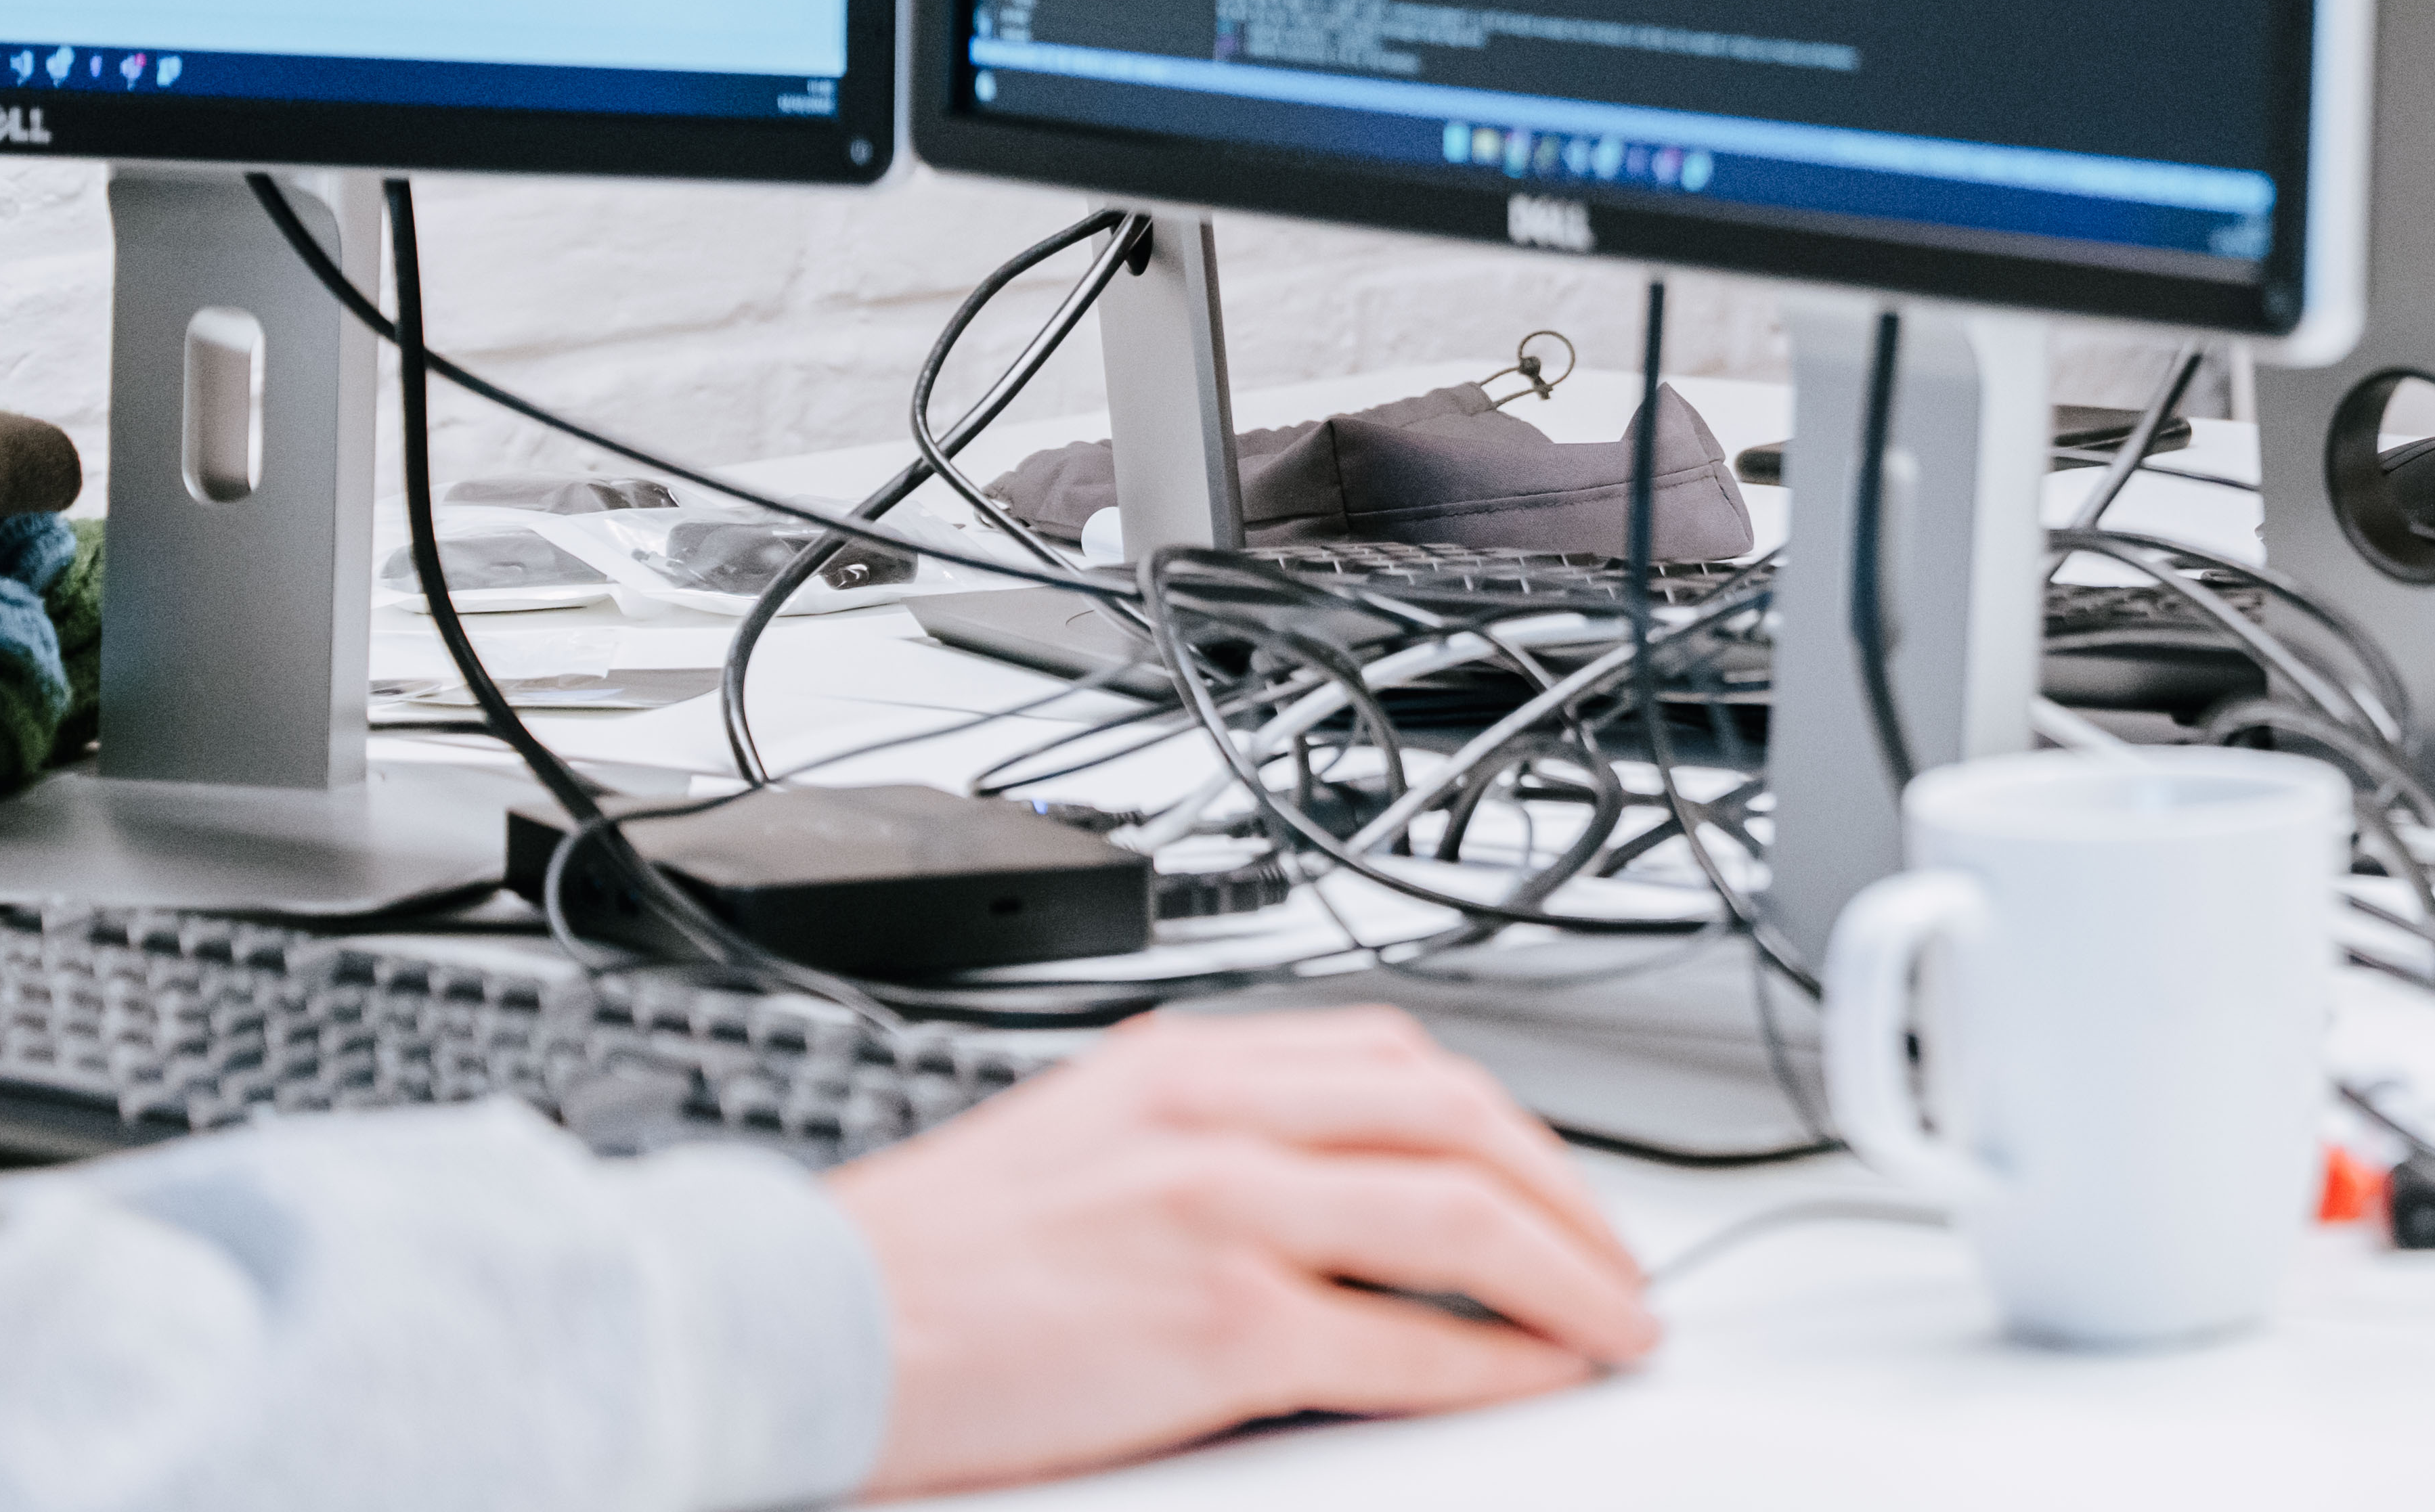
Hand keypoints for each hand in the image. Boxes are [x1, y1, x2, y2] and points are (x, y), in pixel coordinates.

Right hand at [831, 1006, 1657, 1494]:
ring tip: (1615, 1317)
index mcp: (1188, 1066)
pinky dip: (1493, 1360)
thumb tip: (1336, 1187)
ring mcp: (1225, 1214)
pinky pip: (1404, 1339)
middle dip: (1567, 1191)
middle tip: (1621, 1253)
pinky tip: (1535, 1375)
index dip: (1504, 1120)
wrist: (813, 1323)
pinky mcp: (1219, 1324)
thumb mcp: (1089, 1139)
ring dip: (1565, 1272)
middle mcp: (1219, 1118)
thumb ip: (1211, 1139)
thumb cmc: (933, 1259)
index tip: (1552, 1172)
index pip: (1399, 1059)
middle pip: (1458, 1124)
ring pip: (1460, 1216)